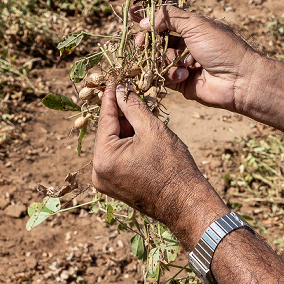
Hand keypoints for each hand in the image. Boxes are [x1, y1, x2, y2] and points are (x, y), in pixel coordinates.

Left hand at [92, 84, 227, 245]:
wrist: (186, 202)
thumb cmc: (172, 166)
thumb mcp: (152, 129)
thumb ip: (133, 106)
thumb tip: (120, 89)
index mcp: (103, 158)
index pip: (104, 119)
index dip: (110, 98)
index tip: (112, 81)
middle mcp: (98, 173)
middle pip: (107, 133)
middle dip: (121, 114)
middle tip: (131, 94)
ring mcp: (106, 182)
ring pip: (113, 145)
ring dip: (126, 129)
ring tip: (142, 114)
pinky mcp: (116, 187)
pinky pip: (118, 158)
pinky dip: (128, 144)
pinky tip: (142, 133)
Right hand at [137, 5, 262, 113]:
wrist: (239, 79)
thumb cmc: (221, 47)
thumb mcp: (196, 24)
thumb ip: (169, 17)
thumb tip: (145, 21)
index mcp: (192, 28)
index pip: (164, 20)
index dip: (147, 18)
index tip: (131, 15)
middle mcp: (186, 45)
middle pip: (156, 41)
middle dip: (147, 41)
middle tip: (140, 42)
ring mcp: (182, 64)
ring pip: (158, 59)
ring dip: (164, 59)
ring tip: (181, 62)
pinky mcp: (181, 83)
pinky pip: (164, 76)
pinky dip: (171, 74)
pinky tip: (185, 74)